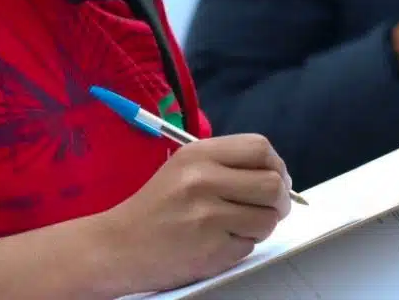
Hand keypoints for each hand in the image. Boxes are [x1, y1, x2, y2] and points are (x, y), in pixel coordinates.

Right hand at [98, 134, 293, 293]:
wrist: (119, 246)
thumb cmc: (157, 205)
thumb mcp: (185, 167)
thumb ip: (227, 164)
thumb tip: (278, 176)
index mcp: (199, 154)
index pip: (260, 149)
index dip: (276, 165)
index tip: (276, 178)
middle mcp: (204, 181)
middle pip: (273, 185)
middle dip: (280, 200)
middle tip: (270, 208)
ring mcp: (208, 217)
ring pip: (267, 218)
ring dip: (262, 225)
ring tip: (240, 226)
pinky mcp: (212, 250)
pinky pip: (250, 246)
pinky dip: (243, 246)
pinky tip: (220, 242)